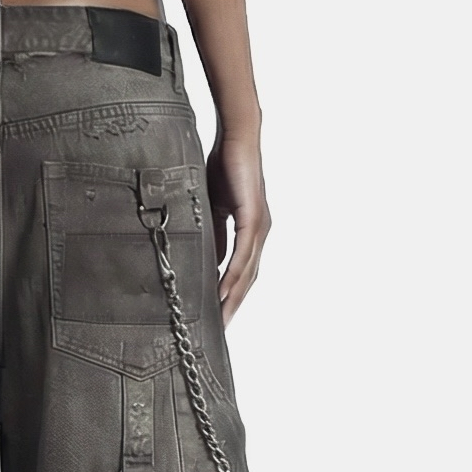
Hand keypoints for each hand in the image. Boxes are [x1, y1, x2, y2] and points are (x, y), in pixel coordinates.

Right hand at [206, 131, 269, 325]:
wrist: (236, 138)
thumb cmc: (224, 167)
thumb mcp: (213, 208)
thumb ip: (214, 234)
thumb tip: (212, 259)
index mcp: (251, 232)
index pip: (242, 273)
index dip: (232, 297)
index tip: (218, 319)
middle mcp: (260, 234)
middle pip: (248, 281)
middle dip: (234, 308)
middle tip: (218, 333)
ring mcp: (260, 227)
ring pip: (248, 273)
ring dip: (234, 299)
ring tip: (220, 322)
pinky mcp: (253, 217)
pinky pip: (243, 254)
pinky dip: (234, 276)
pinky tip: (223, 293)